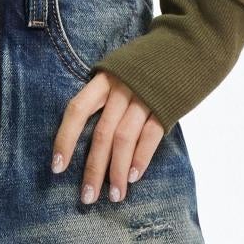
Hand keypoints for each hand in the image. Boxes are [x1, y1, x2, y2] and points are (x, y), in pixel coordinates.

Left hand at [50, 74, 164, 203]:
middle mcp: (121, 88)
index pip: (77, 110)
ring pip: (124, 138)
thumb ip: (104, 98)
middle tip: (87, 197)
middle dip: (94, 169)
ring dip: (118, 171)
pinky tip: (134, 177)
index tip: (57, 168)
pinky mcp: (166, 105)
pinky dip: (141, 158)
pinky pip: (151, 135)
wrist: (187, 46)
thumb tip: (91, 141)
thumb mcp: (118, 73)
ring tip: (115, 195)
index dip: (65, 139)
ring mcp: (145, 97)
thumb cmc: (145, 66)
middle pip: (102, 133)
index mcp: (104, 79)